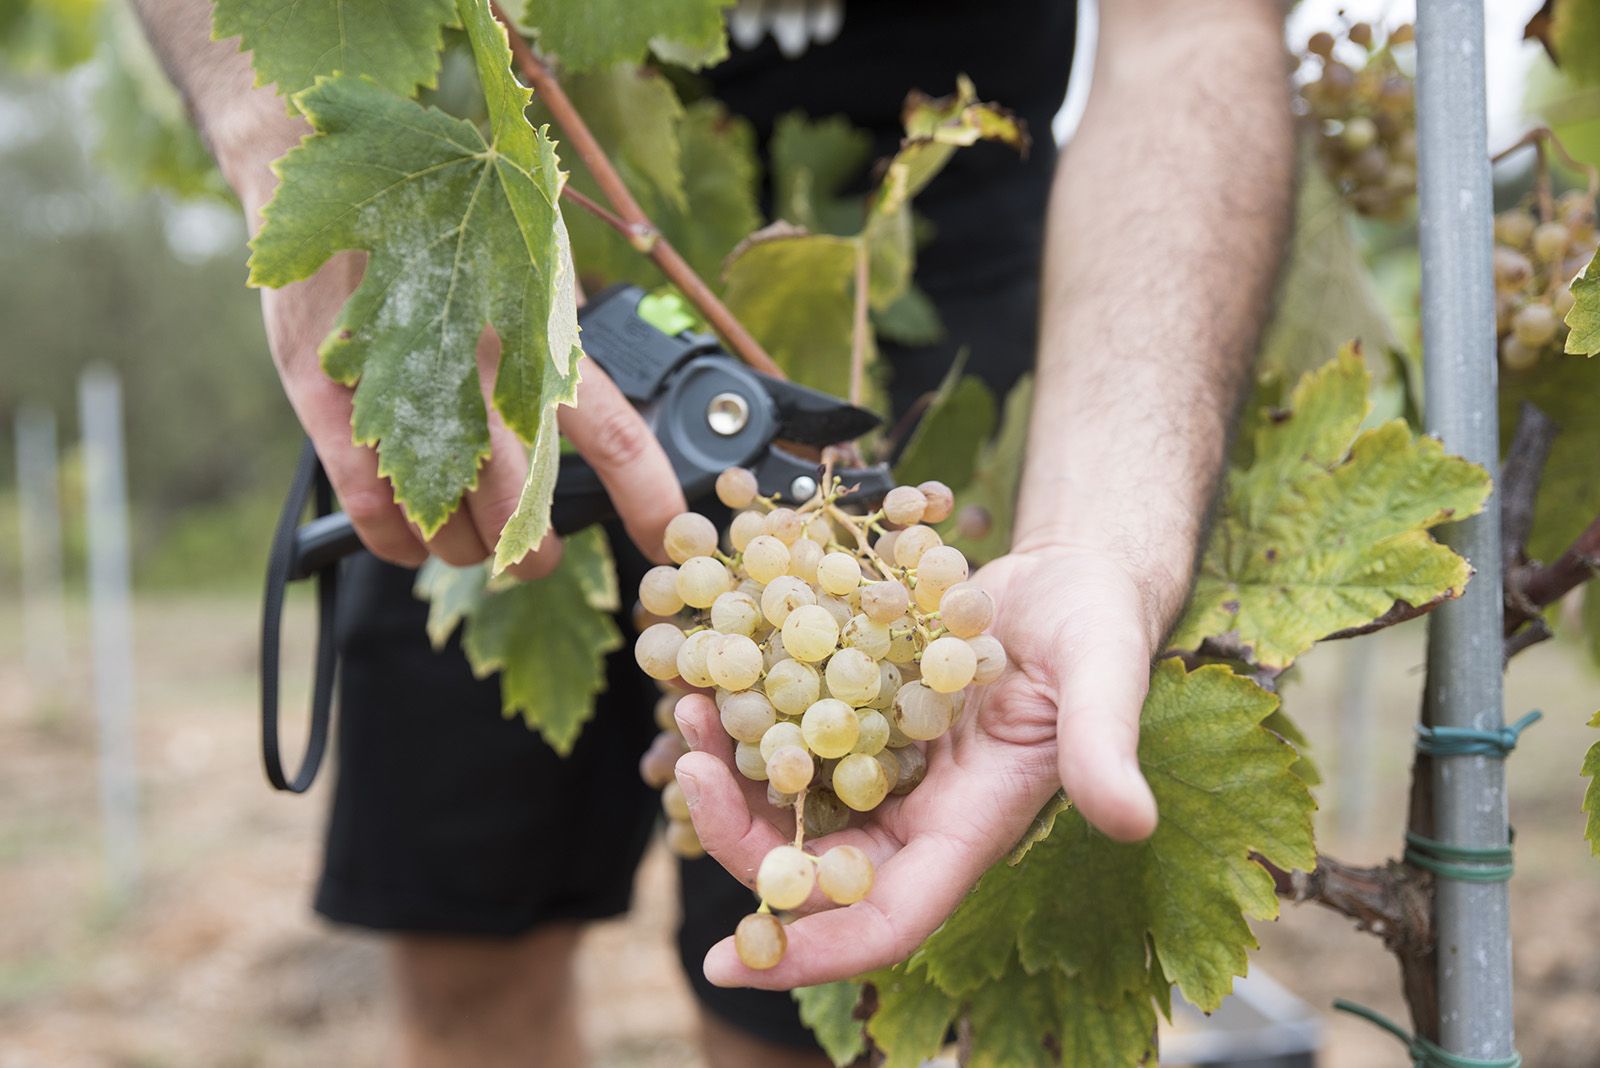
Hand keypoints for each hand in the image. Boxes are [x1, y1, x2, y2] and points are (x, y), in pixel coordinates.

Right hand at [230, 135, 684, 577]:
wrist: (314, 161)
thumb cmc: (437, 222)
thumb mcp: (520, 263)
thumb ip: (559, 334)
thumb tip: (615, 412)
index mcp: (533, 328)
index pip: (613, 432)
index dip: (647, 496)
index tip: (665, 539)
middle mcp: (473, 360)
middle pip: (524, 504)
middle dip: (535, 550)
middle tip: (535, 553)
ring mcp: (396, 382)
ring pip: (450, 521)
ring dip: (468, 548)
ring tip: (470, 537)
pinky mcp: (327, 398)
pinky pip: (376, 511)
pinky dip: (400, 543)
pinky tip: (412, 538)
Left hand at [672, 546, 1162, 989]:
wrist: (1069, 576)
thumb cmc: (1098, 628)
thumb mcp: (1106, 676)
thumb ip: (1105, 745)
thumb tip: (1130, 822)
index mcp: (968, 830)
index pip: (885, 922)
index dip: (811, 953)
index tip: (727, 961)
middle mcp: (915, 813)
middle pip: (811, 867)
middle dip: (739, 837)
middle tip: (686, 768)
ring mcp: (882, 766)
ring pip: (787, 802)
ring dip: (729, 771)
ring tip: (686, 704)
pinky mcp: (859, 713)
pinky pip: (789, 736)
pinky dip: (746, 716)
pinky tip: (711, 672)